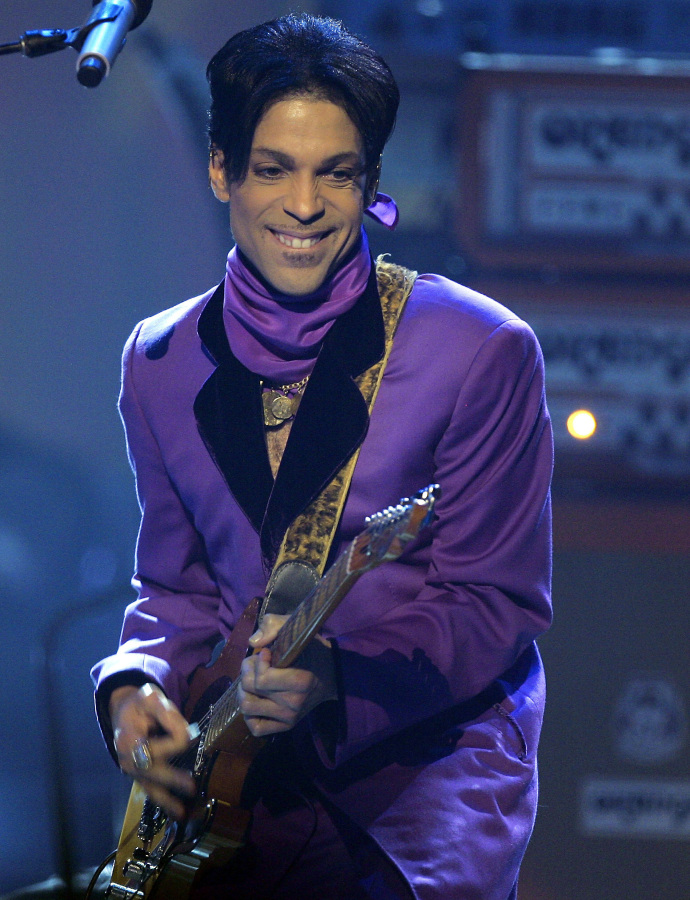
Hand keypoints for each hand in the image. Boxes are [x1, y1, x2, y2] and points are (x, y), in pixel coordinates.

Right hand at [110, 683, 196, 818]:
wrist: (123, 712)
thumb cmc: (139, 704)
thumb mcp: (150, 697)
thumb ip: (167, 713)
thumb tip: (187, 734)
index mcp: (128, 737)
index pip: (160, 742)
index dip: (178, 734)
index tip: (188, 729)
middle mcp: (127, 758)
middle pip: (151, 770)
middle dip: (171, 778)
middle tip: (191, 786)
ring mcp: (132, 770)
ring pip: (151, 787)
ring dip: (167, 799)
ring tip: (182, 811)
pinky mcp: (139, 776)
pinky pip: (151, 791)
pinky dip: (164, 802)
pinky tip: (177, 812)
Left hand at [238, 614, 335, 737]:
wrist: (331, 674)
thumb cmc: (311, 650)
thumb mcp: (295, 628)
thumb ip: (273, 625)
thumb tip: (253, 642)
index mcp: (300, 681)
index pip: (261, 680)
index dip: (256, 662)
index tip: (266, 653)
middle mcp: (295, 703)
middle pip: (250, 691)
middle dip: (246, 672)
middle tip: (256, 664)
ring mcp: (290, 717)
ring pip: (248, 708)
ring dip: (243, 692)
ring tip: (253, 681)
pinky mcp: (286, 726)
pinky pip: (256, 727)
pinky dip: (249, 715)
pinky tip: (257, 699)